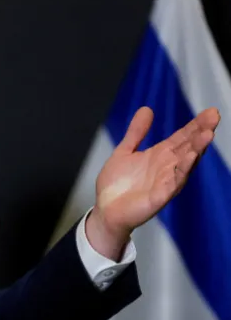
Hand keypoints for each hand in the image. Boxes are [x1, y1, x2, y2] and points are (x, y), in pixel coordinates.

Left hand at [86, 106, 219, 259]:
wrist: (105, 211)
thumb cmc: (116, 185)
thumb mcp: (124, 152)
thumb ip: (136, 133)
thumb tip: (147, 109)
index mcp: (159, 155)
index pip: (182, 137)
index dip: (195, 125)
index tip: (210, 112)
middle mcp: (166, 167)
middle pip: (188, 147)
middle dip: (201, 132)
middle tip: (214, 116)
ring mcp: (165, 182)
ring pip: (185, 163)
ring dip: (197, 149)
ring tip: (207, 134)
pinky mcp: (159, 197)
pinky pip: (174, 182)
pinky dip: (182, 170)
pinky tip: (190, 158)